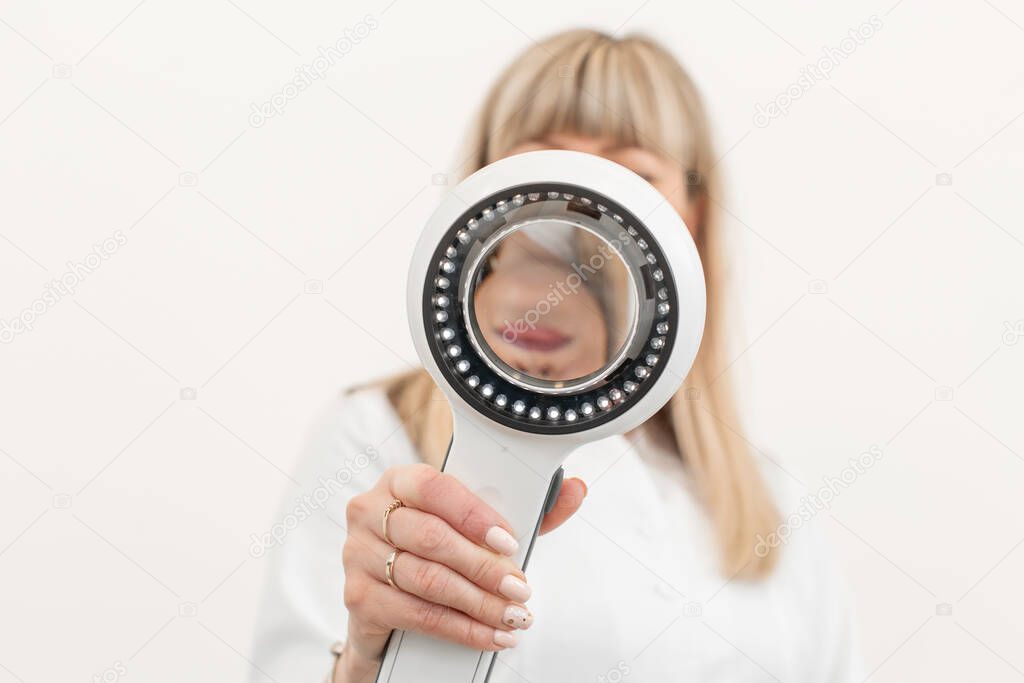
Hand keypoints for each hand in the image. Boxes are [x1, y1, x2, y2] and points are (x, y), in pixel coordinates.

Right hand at [336, 463, 585, 679]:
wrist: (388, 599)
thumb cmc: (436, 549)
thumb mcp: (476, 525)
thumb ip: (526, 509)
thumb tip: (574, 489)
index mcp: (398, 481)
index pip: (433, 487)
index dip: (473, 514)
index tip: (509, 541)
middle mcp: (370, 512)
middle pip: (431, 539)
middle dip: (483, 568)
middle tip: (520, 588)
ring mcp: (357, 555)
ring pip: (426, 579)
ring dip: (477, 603)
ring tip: (512, 615)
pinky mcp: (358, 598)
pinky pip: (416, 614)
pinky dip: (460, 628)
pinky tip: (488, 634)